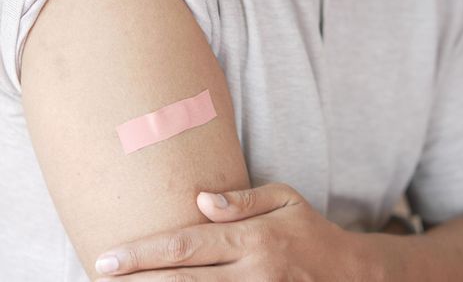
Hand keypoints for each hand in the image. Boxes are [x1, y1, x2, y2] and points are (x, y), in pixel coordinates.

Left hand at [94, 183, 396, 280]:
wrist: (352, 273)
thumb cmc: (312, 231)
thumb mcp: (285, 199)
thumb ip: (243, 199)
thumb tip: (199, 199)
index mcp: (253, 238)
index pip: (187, 245)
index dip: (144, 252)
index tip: (108, 258)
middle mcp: (252, 271)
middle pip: (182, 278)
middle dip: (137, 280)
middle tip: (101, 277)